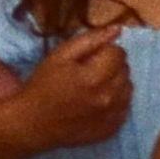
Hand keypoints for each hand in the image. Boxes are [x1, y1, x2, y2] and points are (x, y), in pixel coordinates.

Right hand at [20, 27, 130, 152]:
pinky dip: (115, 102)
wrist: (31, 124)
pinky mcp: (112, 128)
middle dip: (110, 66)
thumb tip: (117, 29)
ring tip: (94, 87)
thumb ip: (89, 40)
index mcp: (94, 77)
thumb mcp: (58, 57)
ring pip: (128, 88)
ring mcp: (112, 115)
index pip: (118, 53)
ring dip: (115, 83)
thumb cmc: (42, 87)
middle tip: (88, 72)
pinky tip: (97, 103)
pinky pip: (125, 108)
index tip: (87, 58)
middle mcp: (108, 97)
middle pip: (125, 70)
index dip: (103, 51)